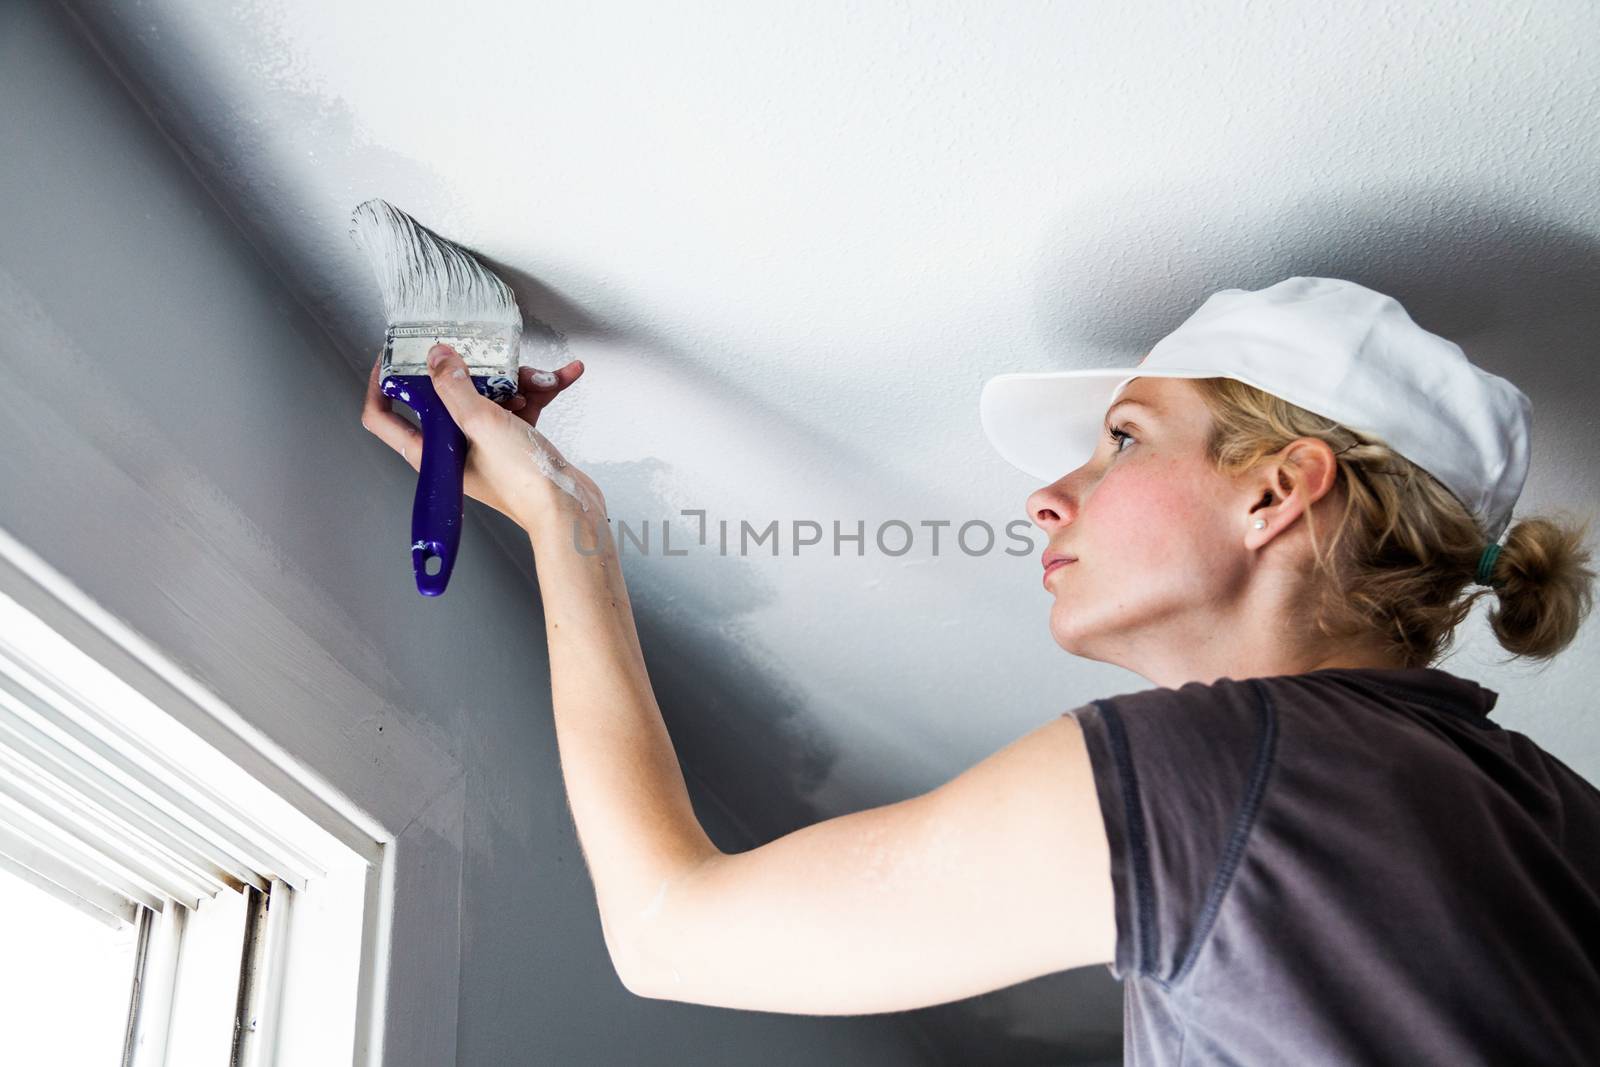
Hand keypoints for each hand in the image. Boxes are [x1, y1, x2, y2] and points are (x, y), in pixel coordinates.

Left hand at [361, 342, 601, 529]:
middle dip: (468, 372)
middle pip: (444, 397)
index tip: (392, 355)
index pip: (384, 417)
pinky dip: (538, 391)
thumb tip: (437, 357)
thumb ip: (454, 386)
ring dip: (517, 381)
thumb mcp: (481, 423)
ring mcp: (483, 445)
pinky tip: (562, 377)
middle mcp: (452, 449)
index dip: (381, 384)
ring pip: (488, 396)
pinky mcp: (513, 442)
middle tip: (479, 353)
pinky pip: (519, 405)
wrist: (568, 510)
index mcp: (430, 453)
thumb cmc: (523, 484)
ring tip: (537, 377)